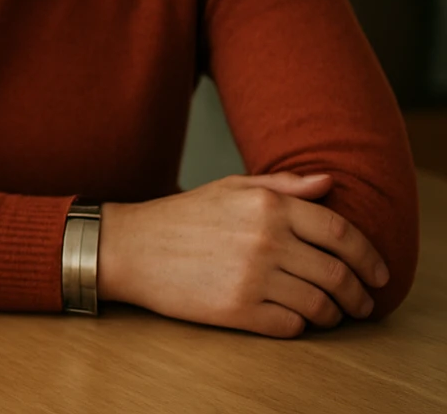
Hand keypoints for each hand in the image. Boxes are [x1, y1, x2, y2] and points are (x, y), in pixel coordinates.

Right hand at [98, 172, 390, 336]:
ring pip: (319, 304)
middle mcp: (265, 240)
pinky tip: (296, 318)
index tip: (378, 272)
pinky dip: (301, 326)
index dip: (369, 255)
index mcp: (268, 206)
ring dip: (334, 314)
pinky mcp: (236, 310)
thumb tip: (328, 183)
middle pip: (337, 273)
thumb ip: (282, 185)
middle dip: (359, 293)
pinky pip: (290, 325)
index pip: (340, 232)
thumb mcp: (230, 187)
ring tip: (332, 313)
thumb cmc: (181, 217)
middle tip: (363, 302)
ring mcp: (252, 277)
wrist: (130, 247)